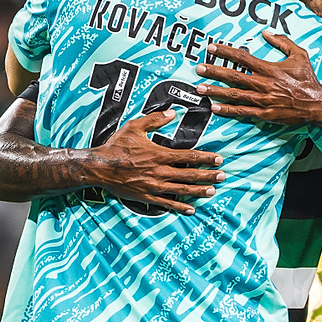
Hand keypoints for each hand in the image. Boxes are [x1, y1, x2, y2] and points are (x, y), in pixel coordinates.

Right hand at [81, 107, 221, 214]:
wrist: (99, 167)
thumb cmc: (116, 146)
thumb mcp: (135, 127)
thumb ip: (155, 119)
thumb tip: (172, 112)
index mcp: (159, 154)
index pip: (189, 157)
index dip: (206, 158)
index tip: (218, 159)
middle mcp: (160, 171)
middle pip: (190, 175)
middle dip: (208, 175)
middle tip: (223, 176)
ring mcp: (154, 186)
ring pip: (182, 190)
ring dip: (199, 191)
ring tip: (212, 191)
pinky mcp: (147, 196)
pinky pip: (167, 203)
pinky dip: (180, 206)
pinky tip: (191, 208)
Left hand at [199, 35, 321, 123]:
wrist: (317, 104)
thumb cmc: (308, 79)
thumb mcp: (299, 55)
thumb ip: (282, 42)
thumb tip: (266, 32)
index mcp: (269, 69)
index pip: (242, 57)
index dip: (225, 51)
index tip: (211, 47)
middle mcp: (263, 84)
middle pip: (233, 76)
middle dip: (214, 72)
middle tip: (199, 69)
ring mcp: (262, 100)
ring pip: (234, 94)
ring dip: (215, 91)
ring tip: (200, 88)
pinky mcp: (265, 114)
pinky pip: (242, 112)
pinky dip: (228, 110)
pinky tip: (215, 108)